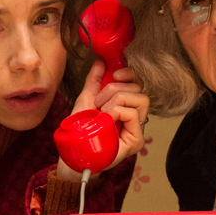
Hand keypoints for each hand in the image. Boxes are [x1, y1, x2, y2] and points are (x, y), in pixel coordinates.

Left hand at [55, 60, 148, 180]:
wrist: (74, 153)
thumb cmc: (80, 130)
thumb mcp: (86, 100)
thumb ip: (94, 81)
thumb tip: (101, 61)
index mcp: (126, 105)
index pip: (138, 83)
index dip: (129, 74)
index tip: (115, 74)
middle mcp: (135, 117)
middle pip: (140, 89)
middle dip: (115, 89)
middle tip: (98, 103)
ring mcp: (137, 129)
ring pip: (141, 99)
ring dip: (117, 100)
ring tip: (102, 112)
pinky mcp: (137, 140)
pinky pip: (134, 114)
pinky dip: (118, 111)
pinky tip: (106, 119)